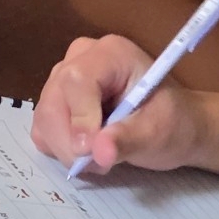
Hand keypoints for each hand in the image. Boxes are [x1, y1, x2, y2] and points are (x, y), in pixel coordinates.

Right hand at [32, 35, 203, 173]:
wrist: (175, 127)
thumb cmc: (173, 123)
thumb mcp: (158, 133)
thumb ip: (127, 140)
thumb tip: (98, 153)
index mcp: (111, 53)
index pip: (77, 80)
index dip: (79, 118)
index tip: (91, 151)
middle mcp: (82, 58)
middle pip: (54, 101)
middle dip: (71, 142)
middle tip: (100, 164)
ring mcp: (65, 78)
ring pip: (45, 118)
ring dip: (66, 149)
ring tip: (102, 158)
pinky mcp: (57, 101)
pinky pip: (44, 128)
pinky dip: (61, 148)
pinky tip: (90, 151)